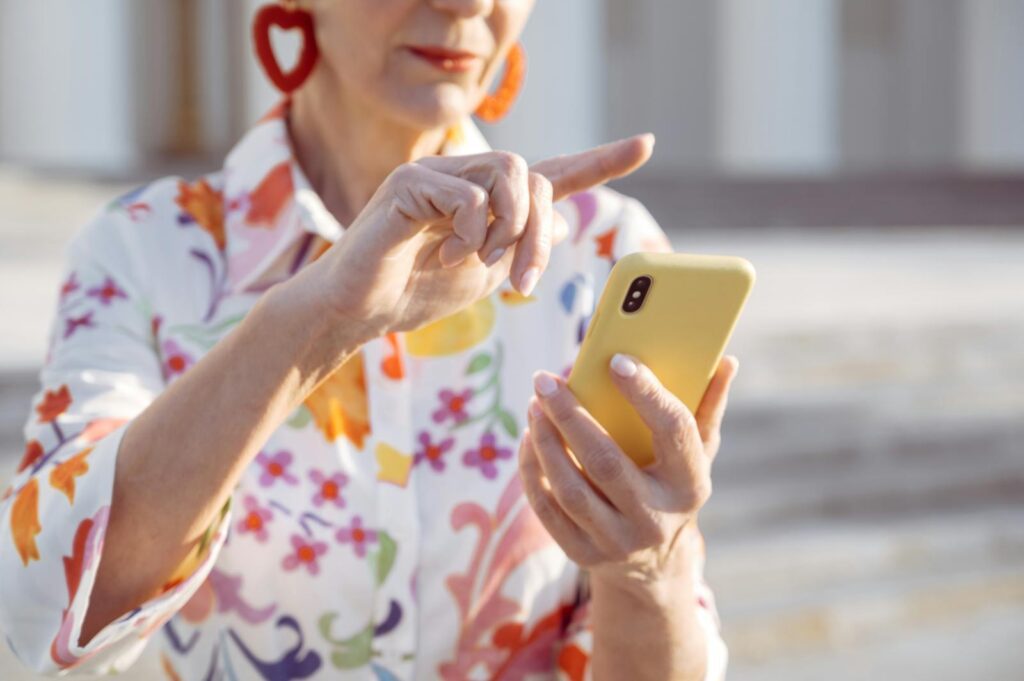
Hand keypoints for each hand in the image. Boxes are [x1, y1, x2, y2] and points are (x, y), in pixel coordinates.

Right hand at [295, 135, 654, 340]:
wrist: (358, 311)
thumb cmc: (413, 292)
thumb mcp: (482, 276)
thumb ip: (520, 249)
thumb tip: (560, 226)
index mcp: (486, 200)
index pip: (550, 173)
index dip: (600, 161)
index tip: (645, 145)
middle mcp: (465, 177)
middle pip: (534, 176)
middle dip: (539, 232)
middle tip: (523, 281)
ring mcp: (437, 174)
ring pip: (508, 177)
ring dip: (510, 232)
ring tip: (482, 266)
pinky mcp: (410, 182)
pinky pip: (470, 196)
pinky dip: (472, 233)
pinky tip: (448, 256)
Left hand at [519, 354, 739, 583]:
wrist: (655, 564)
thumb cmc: (672, 486)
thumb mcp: (698, 453)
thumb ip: (708, 406)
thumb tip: (726, 361)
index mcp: (690, 485)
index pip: (673, 432)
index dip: (646, 394)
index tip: (616, 360)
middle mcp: (656, 519)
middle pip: (606, 462)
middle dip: (571, 416)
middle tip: (546, 380)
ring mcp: (617, 543)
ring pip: (570, 489)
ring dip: (545, 442)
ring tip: (534, 404)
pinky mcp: (583, 555)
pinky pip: (547, 508)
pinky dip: (532, 469)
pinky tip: (530, 437)